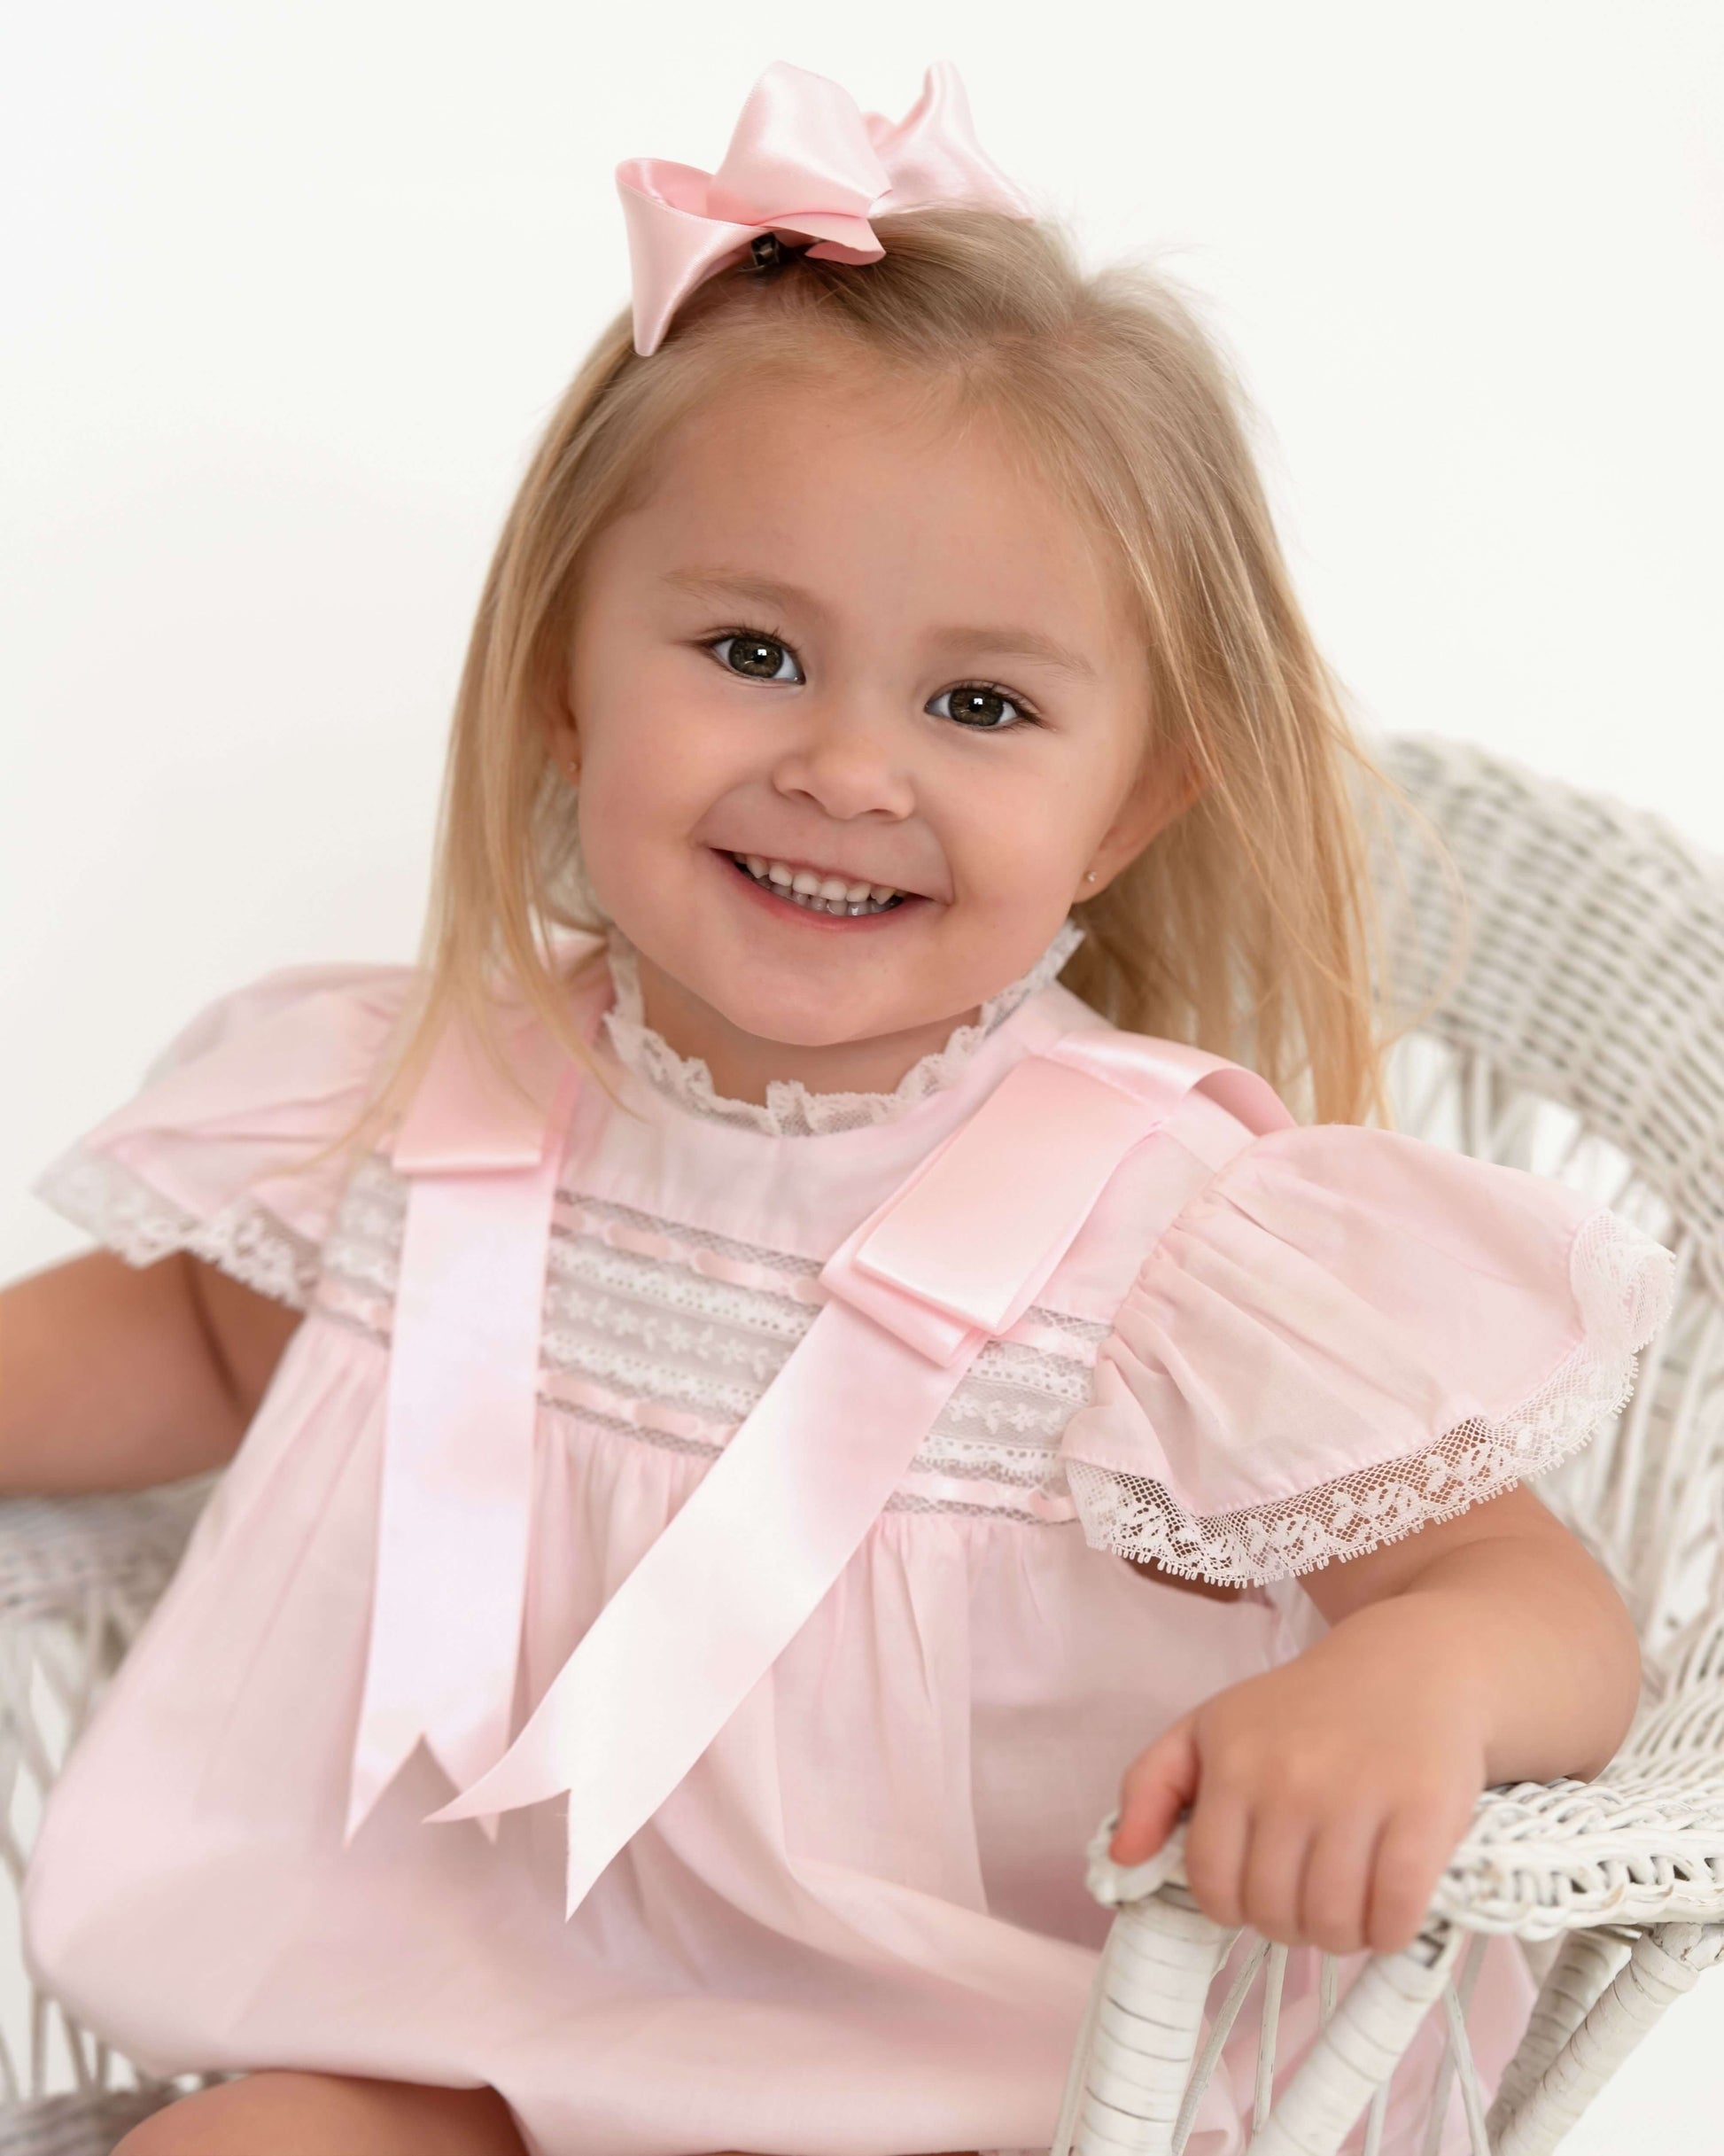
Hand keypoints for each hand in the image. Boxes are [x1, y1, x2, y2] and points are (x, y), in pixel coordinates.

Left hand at [1109, 1622, 1488, 1955]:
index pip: (1212, 1882)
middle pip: (1272, 1911)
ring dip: (1338, 1935)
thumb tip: (1123, 1858)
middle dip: (1286, 1924)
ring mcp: (1357, 1799)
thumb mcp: (1211, 1726)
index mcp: (1233, 1762)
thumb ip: (1151, 1785)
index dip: (1230, 1907)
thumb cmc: (1304, 1706)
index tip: (1255, 1894)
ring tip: (1346, 1905)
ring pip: (1331, 1924)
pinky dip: (1388, 1932)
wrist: (1409, 1663)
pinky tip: (1387, 1910)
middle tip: (1306, 1898)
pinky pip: (1394, 1915)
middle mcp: (1289, 1781)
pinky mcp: (1423, 1815)